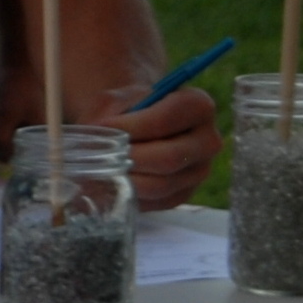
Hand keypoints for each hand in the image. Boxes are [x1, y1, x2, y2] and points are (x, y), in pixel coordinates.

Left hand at [102, 81, 219, 211]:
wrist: (132, 124)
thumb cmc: (126, 108)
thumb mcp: (115, 99)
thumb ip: (106, 113)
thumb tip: (94, 136)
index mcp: (198, 106)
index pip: (166, 119)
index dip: (131, 126)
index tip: (103, 126)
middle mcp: (208, 140)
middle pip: (169, 158)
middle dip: (129, 159)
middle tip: (100, 156)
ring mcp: (199, 171)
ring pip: (162, 185)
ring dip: (126, 180)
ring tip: (99, 171)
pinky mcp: (184, 194)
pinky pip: (156, 202)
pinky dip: (129, 195)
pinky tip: (109, 184)